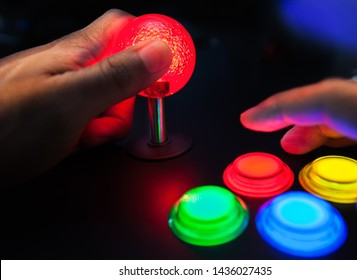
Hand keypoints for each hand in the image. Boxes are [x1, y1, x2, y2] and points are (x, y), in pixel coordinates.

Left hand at [0, 9, 171, 184]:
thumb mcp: (72, 100)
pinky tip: (77, 140)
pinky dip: (95, 133)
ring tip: (86, 131)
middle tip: (116, 110)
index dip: (153, 40)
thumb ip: (118, 75)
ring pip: (113, 100)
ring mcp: (70, 93)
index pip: (127, 28)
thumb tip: (160, 51)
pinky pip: (96, 120)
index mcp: (78, 53)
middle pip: (126, 71)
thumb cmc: (5, 125)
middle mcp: (75, 68)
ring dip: (111, 120)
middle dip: (131, 96)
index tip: (173, 61)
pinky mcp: (66, 116)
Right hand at [241, 78, 356, 231]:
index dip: (280, 108)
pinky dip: (342, 130)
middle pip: (332, 100)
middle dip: (293, 118)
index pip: (324, 100)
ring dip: (317, 126)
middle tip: (268, 135)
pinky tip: (338, 146)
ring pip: (348, 107)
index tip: (250, 119)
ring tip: (298, 145)